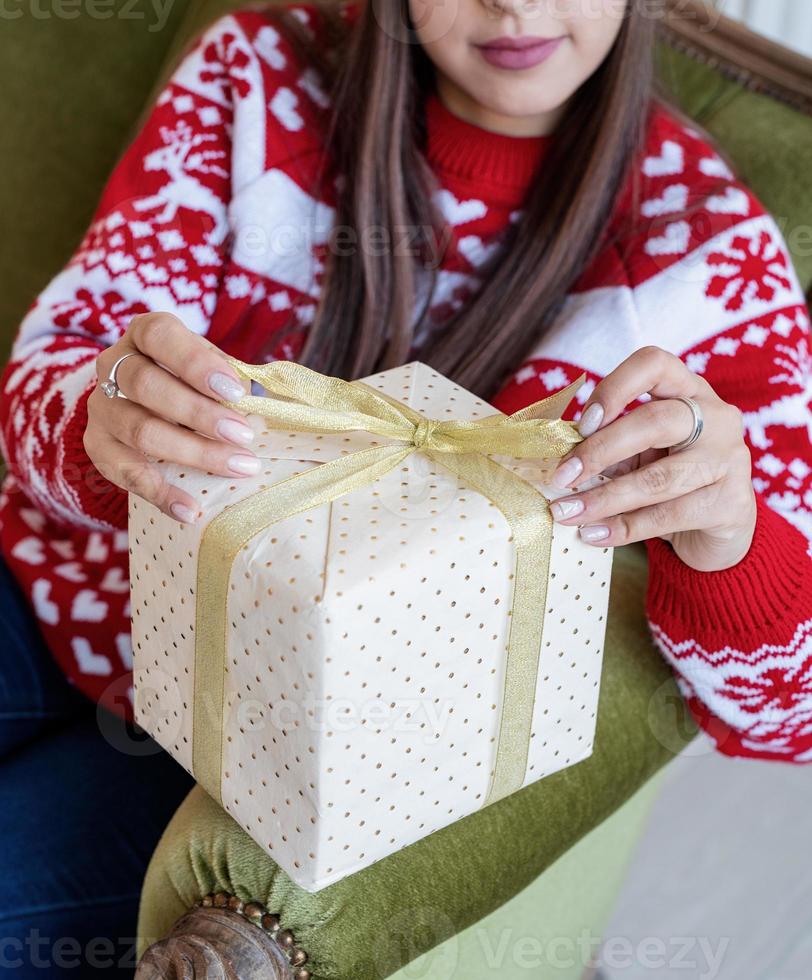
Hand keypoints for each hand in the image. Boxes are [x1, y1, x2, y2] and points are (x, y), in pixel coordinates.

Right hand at [85, 313, 256, 523]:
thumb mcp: (211, 371)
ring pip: (140, 430)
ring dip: (193, 452)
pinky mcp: (99, 448)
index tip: (233, 391)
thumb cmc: (192, 383)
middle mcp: (113, 366)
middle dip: (199, 413)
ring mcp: (103, 408)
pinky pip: (128, 474)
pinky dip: (162, 495)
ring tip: (238, 466)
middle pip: (146, 385)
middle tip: (244, 435)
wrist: (144, 407)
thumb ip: (230, 382)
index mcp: (144, 336)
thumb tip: (258, 408)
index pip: (159, 336)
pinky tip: (191, 510)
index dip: (195, 362)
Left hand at [547, 346, 756, 571]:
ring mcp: (729, 460)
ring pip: (659, 478)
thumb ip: (607, 447)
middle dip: (600, 450)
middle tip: (561, 476)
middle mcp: (716, 418)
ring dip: (604, 498)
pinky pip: (668, 516)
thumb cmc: (669, 481)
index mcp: (688, 391)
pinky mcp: (731, 504)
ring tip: (565, 512)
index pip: (654, 364)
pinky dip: (624, 528)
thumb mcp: (638, 455)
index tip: (582, 424)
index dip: (614, 388)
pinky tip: (594, 535)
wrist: (718, 531)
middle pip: (655, 421)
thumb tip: (555, 457)